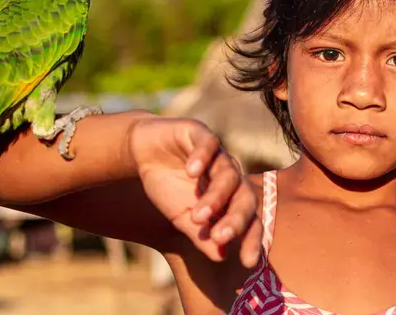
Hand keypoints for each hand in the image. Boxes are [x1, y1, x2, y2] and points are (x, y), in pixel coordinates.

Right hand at [128, 116, 261, 267]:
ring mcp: (218, 154)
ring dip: (215, 195)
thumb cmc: (168, 186)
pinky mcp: (201, 133)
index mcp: (231, 197)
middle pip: (245, 196)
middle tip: (220, 236)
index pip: (250, 219)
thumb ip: (200, 235)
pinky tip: (191, 171)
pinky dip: (202, 157)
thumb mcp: (180, 217)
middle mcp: (231, 175)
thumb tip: (221, 256)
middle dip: (235, 219)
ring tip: (198, 214)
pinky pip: (209, 144)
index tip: (248, 263)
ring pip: (228, 173)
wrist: (144, 151)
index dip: (252, 239)